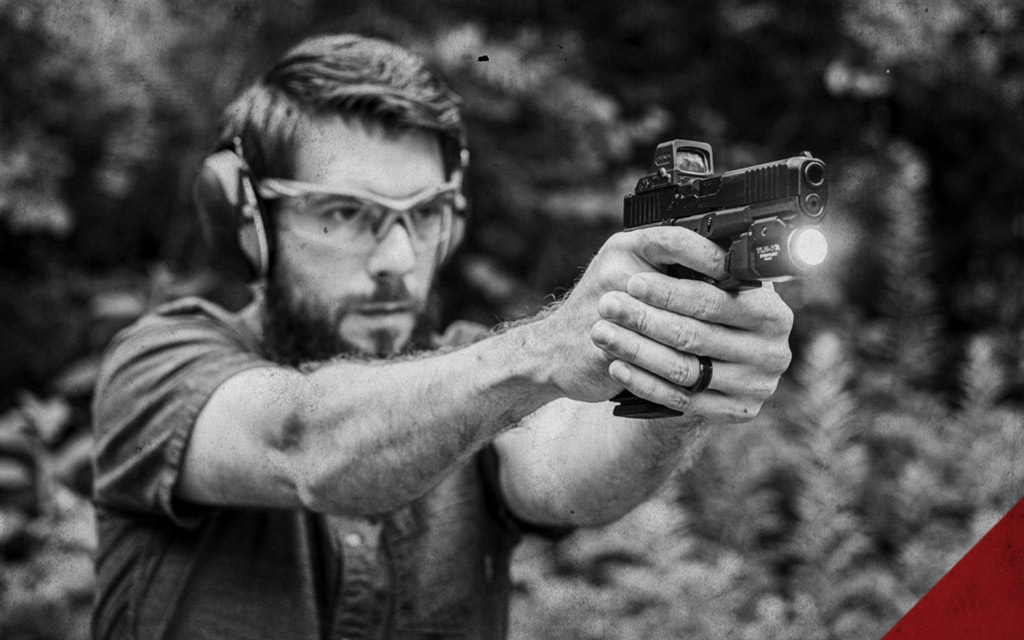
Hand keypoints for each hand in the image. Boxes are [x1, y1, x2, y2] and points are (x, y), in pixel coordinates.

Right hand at [529, 226, 735, 402]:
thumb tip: (734, 271)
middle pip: (681, 285)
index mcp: (626, 246)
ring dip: (706, 340)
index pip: (676, 239)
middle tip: (750, 317)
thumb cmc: (603, 311)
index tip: (745, 272)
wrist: (552, 350)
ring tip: (735, 347)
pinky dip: (682, 366)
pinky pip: (654, 355)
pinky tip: (706, 370)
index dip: (713, 257)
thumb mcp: (632, 275)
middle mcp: (615, 268)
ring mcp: (607, 306)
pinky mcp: (604, 341)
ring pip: (672, 325)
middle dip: (718, 305)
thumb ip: (672, 269)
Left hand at [590, 267, 792, 422]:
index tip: (633, 282)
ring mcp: (755, 386)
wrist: (722, 368)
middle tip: (608, 305)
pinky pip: (680, 399)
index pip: (713, 301)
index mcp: (772, 313)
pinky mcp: (735, 412)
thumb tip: (687, 244)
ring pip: (683, 369)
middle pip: (694, 336)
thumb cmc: (714, 317)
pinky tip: (617, 365)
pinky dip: (643, 382)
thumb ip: (710, 272)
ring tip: (603, 332)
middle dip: (644, 318)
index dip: (669, 292)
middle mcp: (772, 352)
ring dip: (636, 350)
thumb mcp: (722, 289)